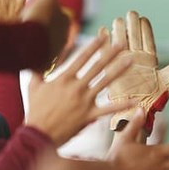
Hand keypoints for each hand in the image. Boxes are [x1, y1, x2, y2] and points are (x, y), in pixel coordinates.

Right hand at [21, 0, 74, 65]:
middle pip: (49, 29)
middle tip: (28, 24)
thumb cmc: (38, 18)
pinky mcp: (43, 64)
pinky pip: (37, 57)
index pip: (55, 13)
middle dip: (41, 27)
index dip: (44, 11)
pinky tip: (23, 49)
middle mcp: (63, 39)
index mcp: (64, 23)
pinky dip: (31, 53)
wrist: (28, 46)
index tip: (34, 12)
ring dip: (36, 40)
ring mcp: (54, 52)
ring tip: (25, 37)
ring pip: (43, 42)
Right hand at [26, 30, 132, 144]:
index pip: (82, 57)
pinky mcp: (89, 115)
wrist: (38, 133)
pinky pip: (108, 109)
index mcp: (64, 78)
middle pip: (97, 66)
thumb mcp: (34, 86)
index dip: (94, 46)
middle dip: (110, 53)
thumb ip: (38, 71)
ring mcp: (84, 100)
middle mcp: (76, 86)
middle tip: (122, 43)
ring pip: (105, 82)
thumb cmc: (35, 111)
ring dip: (119, 70)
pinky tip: (135, 100)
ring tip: (130, 61)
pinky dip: (122, 105)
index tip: (103, 36)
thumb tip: (34, 59)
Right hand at [107, 10, 168, 133]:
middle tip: (131, 13)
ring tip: (117, 20)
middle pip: (133, 38)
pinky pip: (109, 54)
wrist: (140, 113)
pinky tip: (104, 32)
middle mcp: (136, 60)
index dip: (145, 28)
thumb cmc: (157, 100)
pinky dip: (106, 44)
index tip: (143, 18)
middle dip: (132, 25)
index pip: (147, 39)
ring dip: (119, 31)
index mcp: (150, 60)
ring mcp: (124, 64)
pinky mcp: (114, 70)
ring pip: (121, 43)